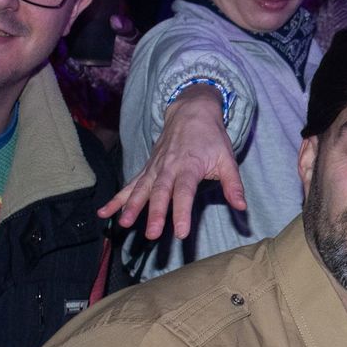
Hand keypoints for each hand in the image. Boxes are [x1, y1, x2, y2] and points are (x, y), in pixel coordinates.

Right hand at [97, 86, 243, 238]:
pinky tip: (103, 212)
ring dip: (131, 207)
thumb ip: (233, 185)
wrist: (191, 111)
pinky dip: (117, 199)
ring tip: (122, 223)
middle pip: (159, 193)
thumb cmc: (211, 137)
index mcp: (189, 166)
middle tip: (151, 234)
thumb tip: (242, 207)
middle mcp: (168, 167)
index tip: (180, 232)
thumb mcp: (227, 159)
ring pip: (141, 189)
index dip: (181, 212)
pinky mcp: (147, 168)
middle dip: (154, 214)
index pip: (184, 193)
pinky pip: (130, 184)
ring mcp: (154, 168)